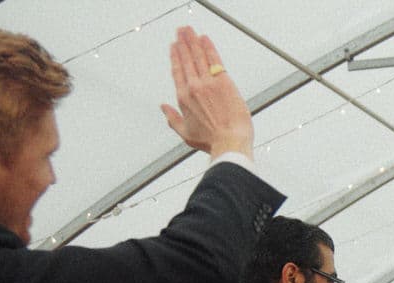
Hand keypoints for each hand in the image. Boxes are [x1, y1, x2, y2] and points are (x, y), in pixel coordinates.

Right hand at [161, 27, 252, 157]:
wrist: (230, 141)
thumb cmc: (211, 141)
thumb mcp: (185, 133)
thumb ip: (172, 119)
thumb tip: (163, 108)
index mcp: (183, 98)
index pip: (177, 71)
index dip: (175, 57)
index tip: (174, 47)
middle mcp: (193, 87)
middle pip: (186, 60)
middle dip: (182, 43)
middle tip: (180, 31)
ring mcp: (208, 83)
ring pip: (198, 56)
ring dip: (193, 41)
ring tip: (189, 30)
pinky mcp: (224, 82)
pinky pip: (214, 60)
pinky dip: (209, 48)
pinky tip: (205, 39)